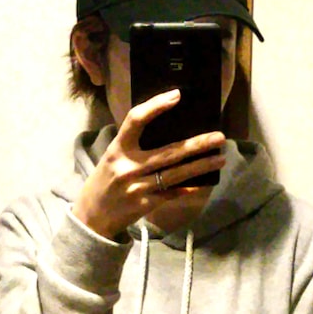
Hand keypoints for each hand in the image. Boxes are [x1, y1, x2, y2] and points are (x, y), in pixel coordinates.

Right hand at [72, 91, 226, 239]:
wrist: (92, 218)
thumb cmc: (105, 182)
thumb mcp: (113, 158)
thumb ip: (134, 145)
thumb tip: (169, 133)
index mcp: (118, 148)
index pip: (136, 119)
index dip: (156, 106)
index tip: (177, 95)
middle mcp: (128, 167)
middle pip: (169, 152)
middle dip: (197, 144)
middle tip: (219, 136)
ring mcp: (138, 187)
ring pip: (176, 174)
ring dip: (201, 166)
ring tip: (220, 158)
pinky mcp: (145, 205)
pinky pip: (172, 194)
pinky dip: (189, 188)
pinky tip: (205, 182)